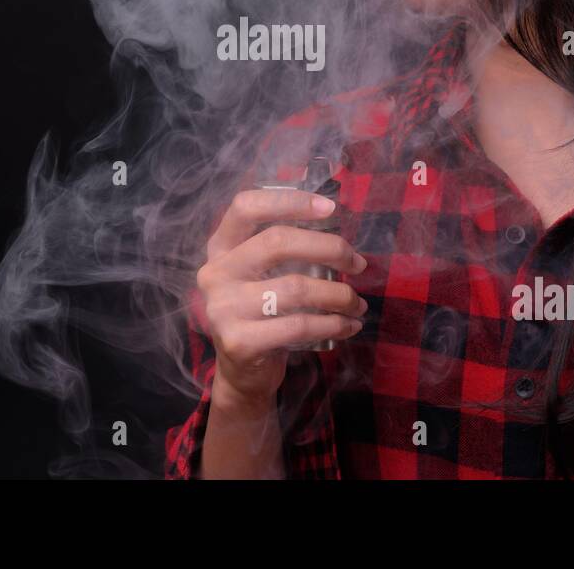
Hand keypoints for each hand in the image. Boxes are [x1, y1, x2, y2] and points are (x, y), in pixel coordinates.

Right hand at [197, 187, 367, 406]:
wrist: (242, 373)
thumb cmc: (262, 313)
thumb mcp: (262, 276)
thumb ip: (285, 251)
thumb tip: (341, 236)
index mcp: (221, 247)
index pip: (246, 206)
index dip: (289, 201)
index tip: (331, 208)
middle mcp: (215, 273)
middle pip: (276, 242)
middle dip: (329, 248)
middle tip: (357, 263)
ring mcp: (223, 308)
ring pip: (296, 288)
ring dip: (339, 294)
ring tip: (357, 303)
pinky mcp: (239, 342)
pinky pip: (299, 325)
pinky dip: (333, 324)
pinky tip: (348, 325)